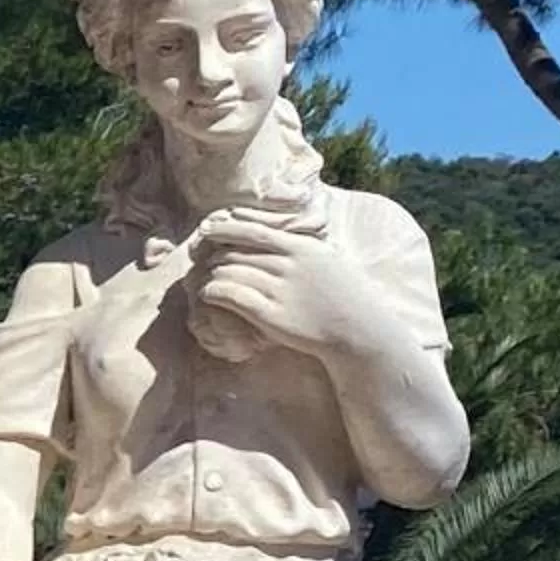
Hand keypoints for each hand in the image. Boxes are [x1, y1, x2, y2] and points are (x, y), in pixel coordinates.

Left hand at [187, 219, 388, 361]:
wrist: (360, 330)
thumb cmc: (345, 295)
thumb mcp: (327, 259)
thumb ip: (300, 247)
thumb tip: (274, 235)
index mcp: (301, 248)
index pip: (252, 231)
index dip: (224, 230)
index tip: (207, 231)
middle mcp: (289, 265)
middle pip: (235, 253)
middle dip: (212, 256)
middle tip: (199, 262)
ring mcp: (280, 291)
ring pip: (229, 273)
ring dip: (209, 275)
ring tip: (201, 280)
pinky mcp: (271, 316)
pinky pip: (231, 296)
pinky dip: (213, 292)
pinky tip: (208, 296)